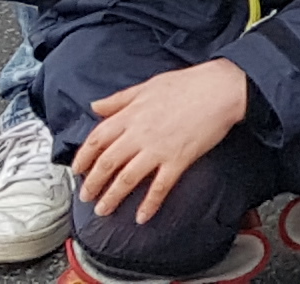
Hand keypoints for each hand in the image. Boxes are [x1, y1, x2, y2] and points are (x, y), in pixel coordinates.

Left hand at [74, 59, 250, 225]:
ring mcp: (159, 148)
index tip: (77, 170)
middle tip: (86, 196)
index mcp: (131, 115)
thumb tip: (96, 106)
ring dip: (112, 197)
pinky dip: (149, 203)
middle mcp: (140, 134)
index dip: (83, 158)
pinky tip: (142, 216)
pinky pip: (160, 187)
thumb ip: (119, 99)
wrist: (222, 88)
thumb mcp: (148, 85)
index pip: (96, 140)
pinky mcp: (179, 159)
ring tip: (104, 210)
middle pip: (107, 163)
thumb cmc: (189, 84)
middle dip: (92, 183)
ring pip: (127, 179)